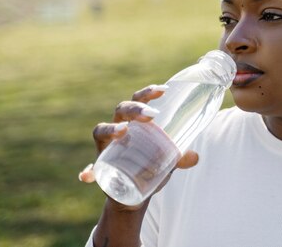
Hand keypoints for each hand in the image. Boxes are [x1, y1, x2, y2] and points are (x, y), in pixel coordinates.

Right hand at [78, 84, 198, 206]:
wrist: (136, 192)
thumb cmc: (151, 166)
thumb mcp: (168, 161)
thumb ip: (180, 157)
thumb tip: (194, 156)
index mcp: (134, 121)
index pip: (137, 99)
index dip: (147, 92)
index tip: (163, 90)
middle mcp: (117, 129)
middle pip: (121, 109)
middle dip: (134, 108)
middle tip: (151, 115)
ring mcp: (106, 147)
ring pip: (101, 131)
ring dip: (110, 129)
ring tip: (123, 131)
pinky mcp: (100, 168)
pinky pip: (91, 168)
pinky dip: (88, 171)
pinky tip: (87, 175)